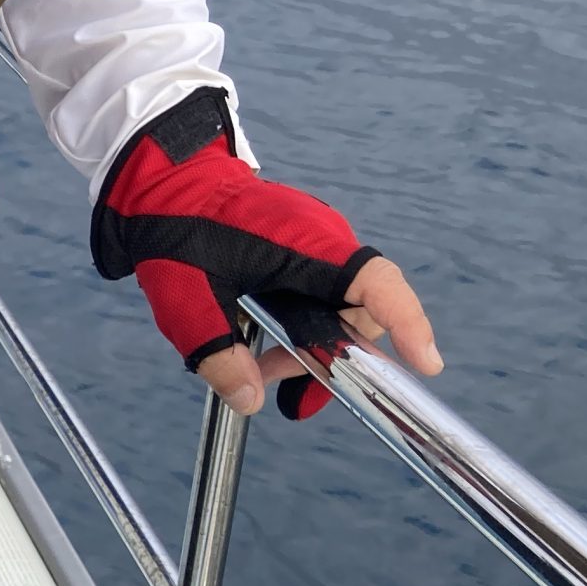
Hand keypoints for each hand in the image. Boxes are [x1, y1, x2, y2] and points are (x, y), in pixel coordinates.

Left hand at [92, 88, 442, 418]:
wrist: (162, 185)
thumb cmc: (174, 229)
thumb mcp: (185, 300)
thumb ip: (217, 351)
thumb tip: (250, 400)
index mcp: (310, 243)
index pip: (377, 284)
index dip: (407, 324)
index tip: (424, 365)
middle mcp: (325, 242)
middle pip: (357, 312)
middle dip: (327, 356)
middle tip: (281, 386)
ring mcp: (315, 246)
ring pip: (334, 311)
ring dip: (306, 347)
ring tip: (259, 371)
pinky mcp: (300, 254)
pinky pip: (315, 299)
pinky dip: (298, 330)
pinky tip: (261, 352)